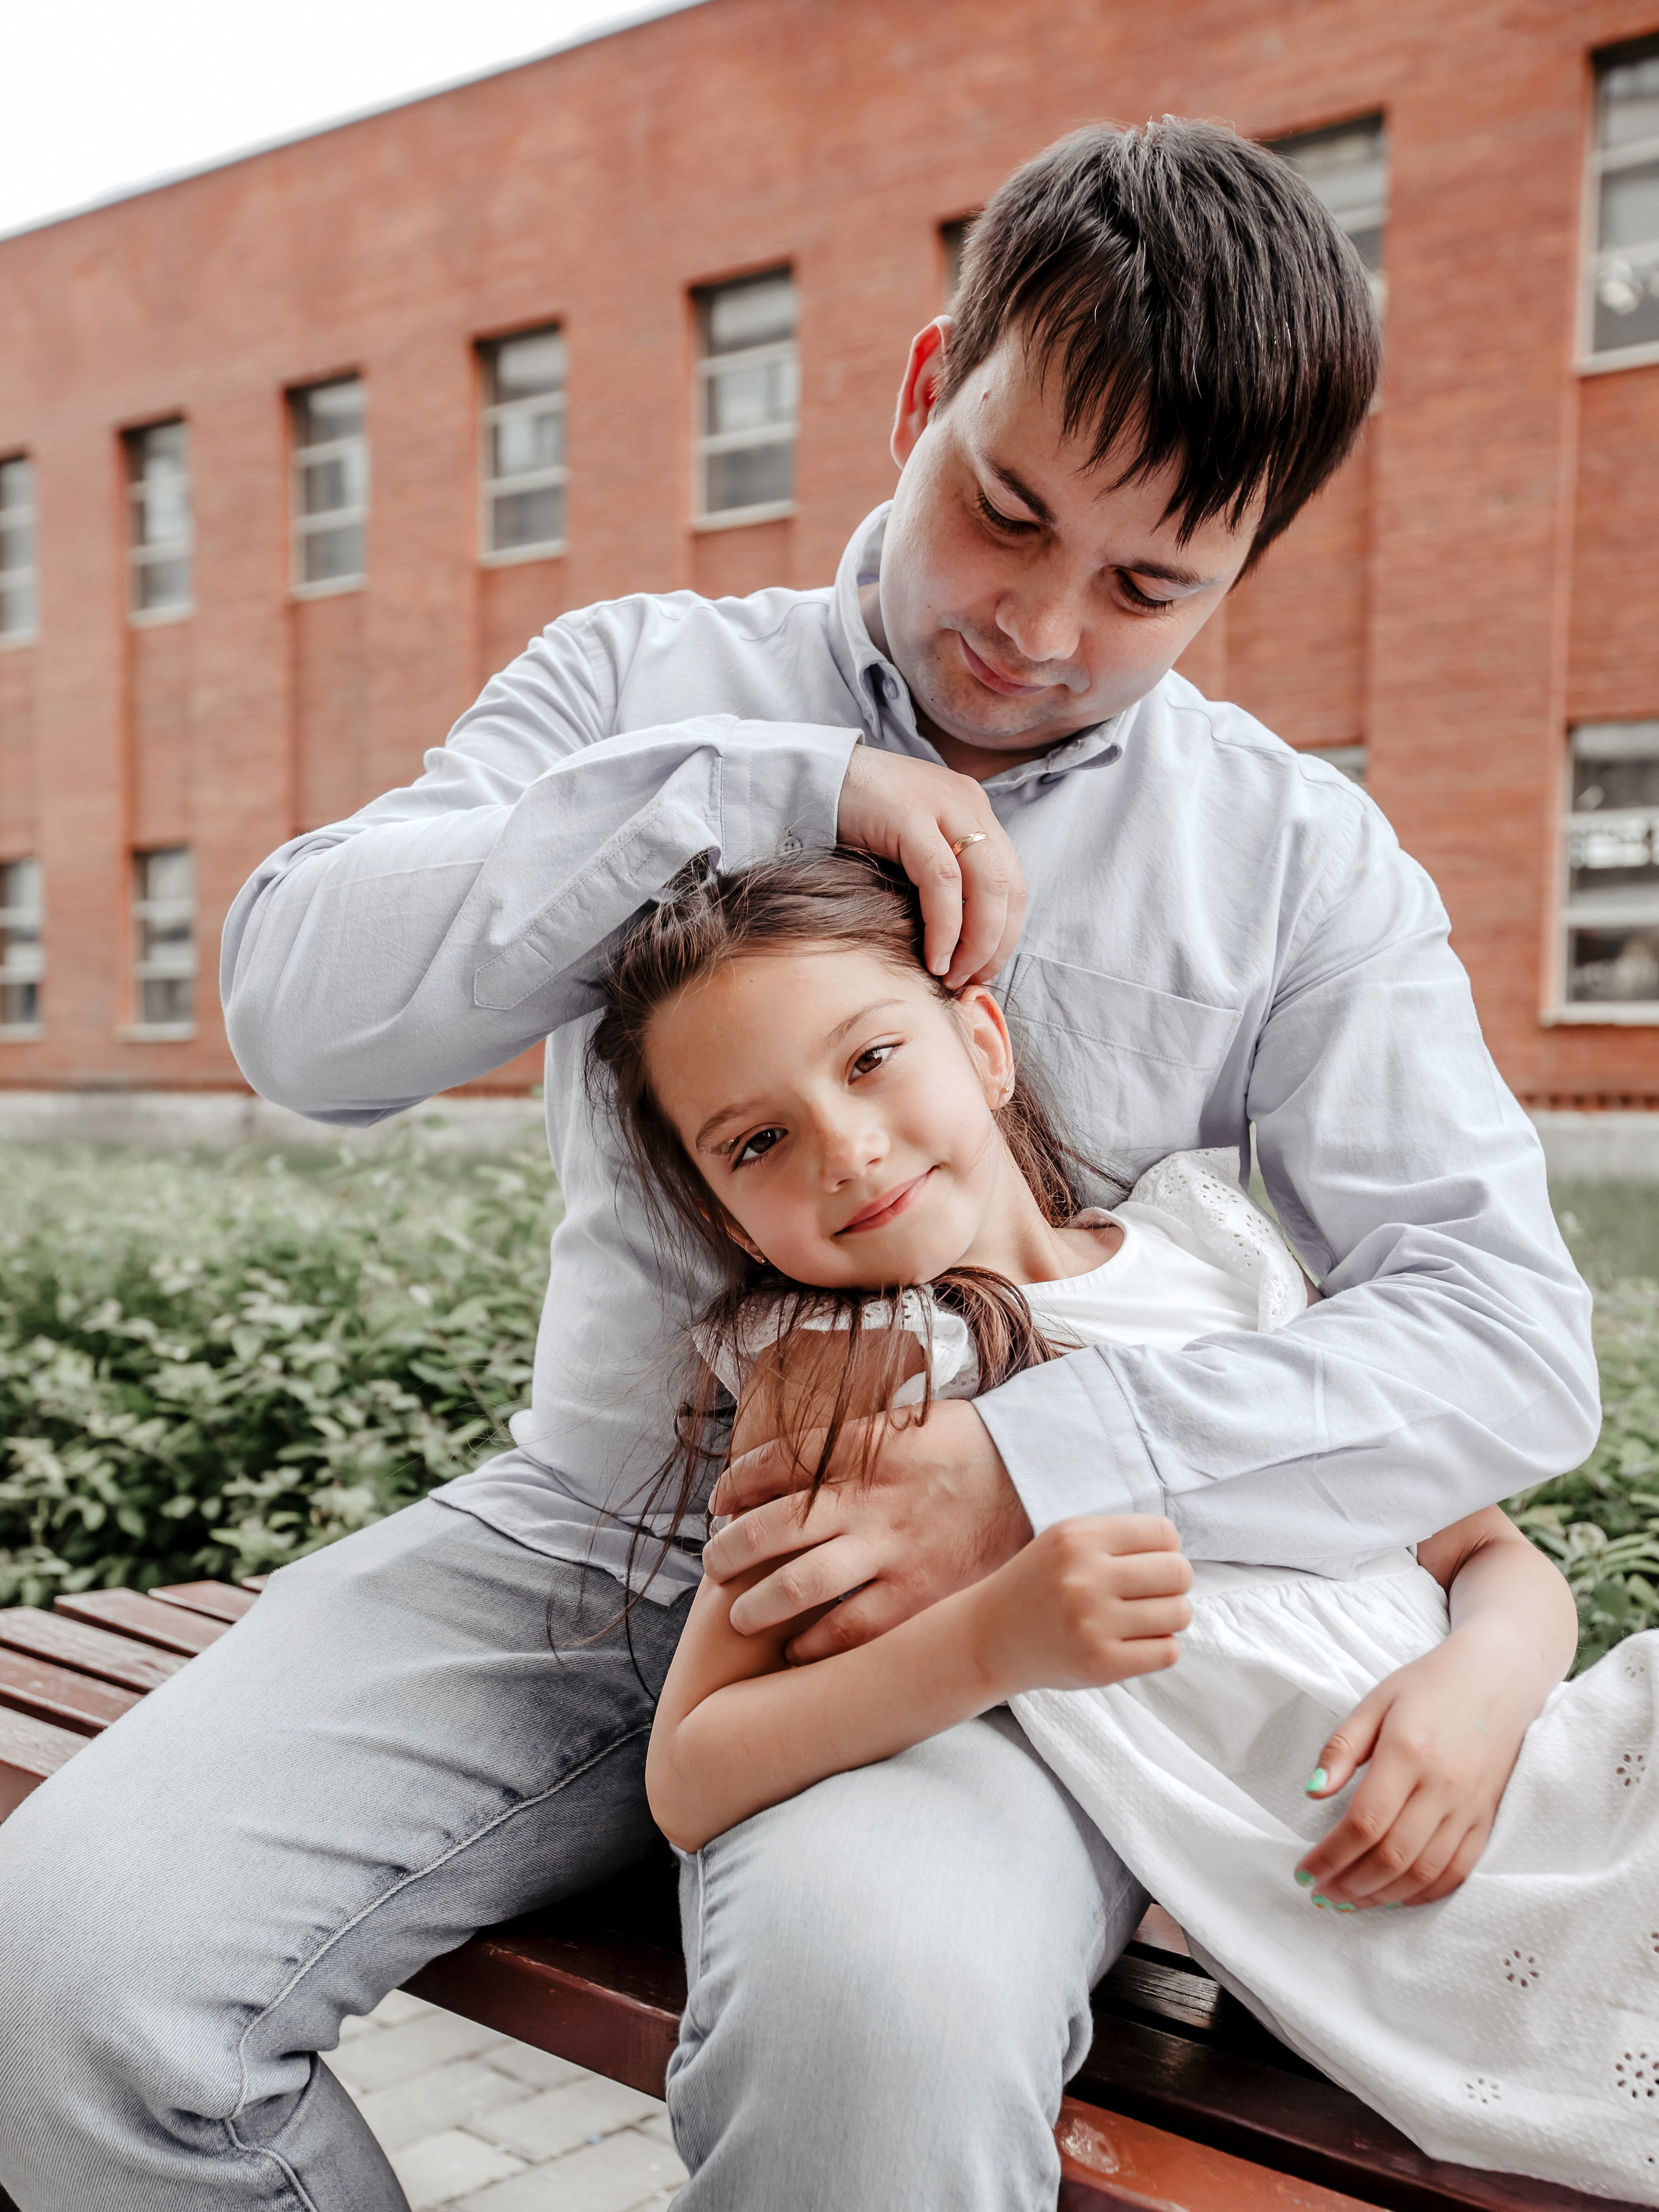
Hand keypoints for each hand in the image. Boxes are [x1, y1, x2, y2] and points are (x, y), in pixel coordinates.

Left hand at [704, 1399, 1030, 1660]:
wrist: (1039, 1478)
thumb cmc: (967, 1449)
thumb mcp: (906, 1423)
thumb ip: (848, 1442)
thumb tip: (789, 1460)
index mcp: (863, 1450)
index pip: (774, 1464)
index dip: (734, 1485)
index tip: (718, 1502)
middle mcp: (869, 1500)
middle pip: (771, 1529)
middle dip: (729, 1550)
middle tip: (713, 1563)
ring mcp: (892, 1552)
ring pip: (799, 1586)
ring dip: (756, 1604)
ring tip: (739, 1614)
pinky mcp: (919, 1596)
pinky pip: (851, 1630)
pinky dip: (814, 1645)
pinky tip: (795, 1650)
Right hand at [836, 745, 1026, 988]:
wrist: (810, 776)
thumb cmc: (857, 820)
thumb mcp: (913, 842)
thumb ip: (941, 872)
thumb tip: (958, 938)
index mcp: (974, 810)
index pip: (1014, 880)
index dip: (1007, 932)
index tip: (984, 969)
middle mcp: (968, 804)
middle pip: (1009, 886)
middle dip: (996, 944)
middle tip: (973, 981)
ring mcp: (942, 805)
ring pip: (986, 885)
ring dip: (975, 942)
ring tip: (953, 975)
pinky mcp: (911, 815)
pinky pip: (942, 880)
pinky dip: (945, 925)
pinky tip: (934, 955)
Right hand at [968, 1515, 1191, 1695]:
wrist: (991, 1637)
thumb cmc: (1040, 1585)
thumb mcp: (1067, 1540)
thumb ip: (1119, 1539)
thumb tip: (1179, 1555)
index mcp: (1079, 1539)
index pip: (1164, 1534)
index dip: (1167, 1549)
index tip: (1150, 1563)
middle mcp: (1085, 1579)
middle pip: (1179, 1573)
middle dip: (1174, 1583)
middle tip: (1152, 1592)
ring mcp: (1093, 1624)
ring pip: (1179, 1613)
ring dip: (1170, 1616)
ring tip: (1142, 1617)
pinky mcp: (1100, 1665)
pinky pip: (1168, 1652)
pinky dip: (1160, 1647)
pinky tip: (1135, 1641)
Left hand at [1295, 1624, 1533, 1909]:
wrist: (1498, 1678)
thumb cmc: (1429, 1686)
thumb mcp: (1376, 1702)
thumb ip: (1342, 1747)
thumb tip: (1312, 1791)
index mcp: (1408, 1753)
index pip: (1364, 1823)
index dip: (1330, 1856)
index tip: (1304, 1873)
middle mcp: (1443, 1786)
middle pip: (1392, 1856)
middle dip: (1350, 1883)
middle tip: (1322, 1894)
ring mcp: (1470, 1807)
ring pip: (1425, 1872)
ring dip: (1383, 1896)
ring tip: (1350, 1900)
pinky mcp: (1487, 1818)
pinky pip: (1458, 1871)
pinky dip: (1425, 1893)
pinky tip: (1396, 1896)